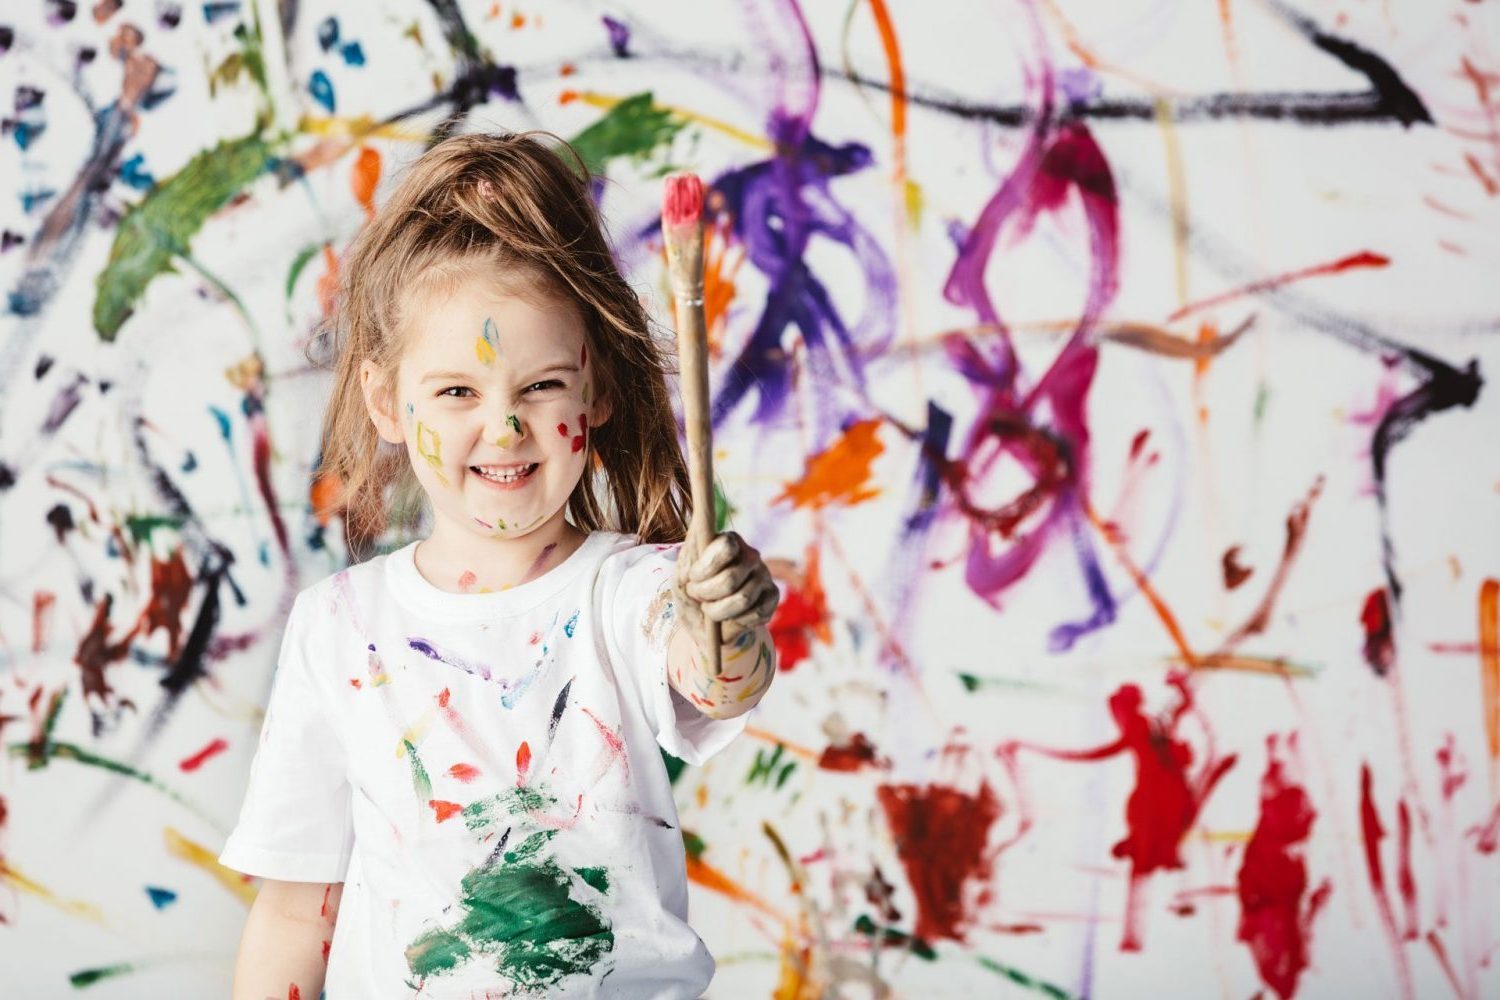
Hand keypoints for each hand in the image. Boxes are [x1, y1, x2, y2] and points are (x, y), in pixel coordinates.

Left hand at [673, 530, 779, 645]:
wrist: (704, 621)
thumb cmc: (692, 592)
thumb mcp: (682, 577)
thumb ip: (691, 560)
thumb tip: (706, 533)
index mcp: (729, 540)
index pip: (726, 546)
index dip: (706, 568)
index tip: (692, 578)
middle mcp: (751, 555)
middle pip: (730, 579)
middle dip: (706, 595)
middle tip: (698, 597)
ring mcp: (764, 575)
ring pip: (743, 599)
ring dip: (718, 612)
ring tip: (710, 610)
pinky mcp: (773, 596)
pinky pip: (757, 613)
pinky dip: (736, 622)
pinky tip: (729, 617)